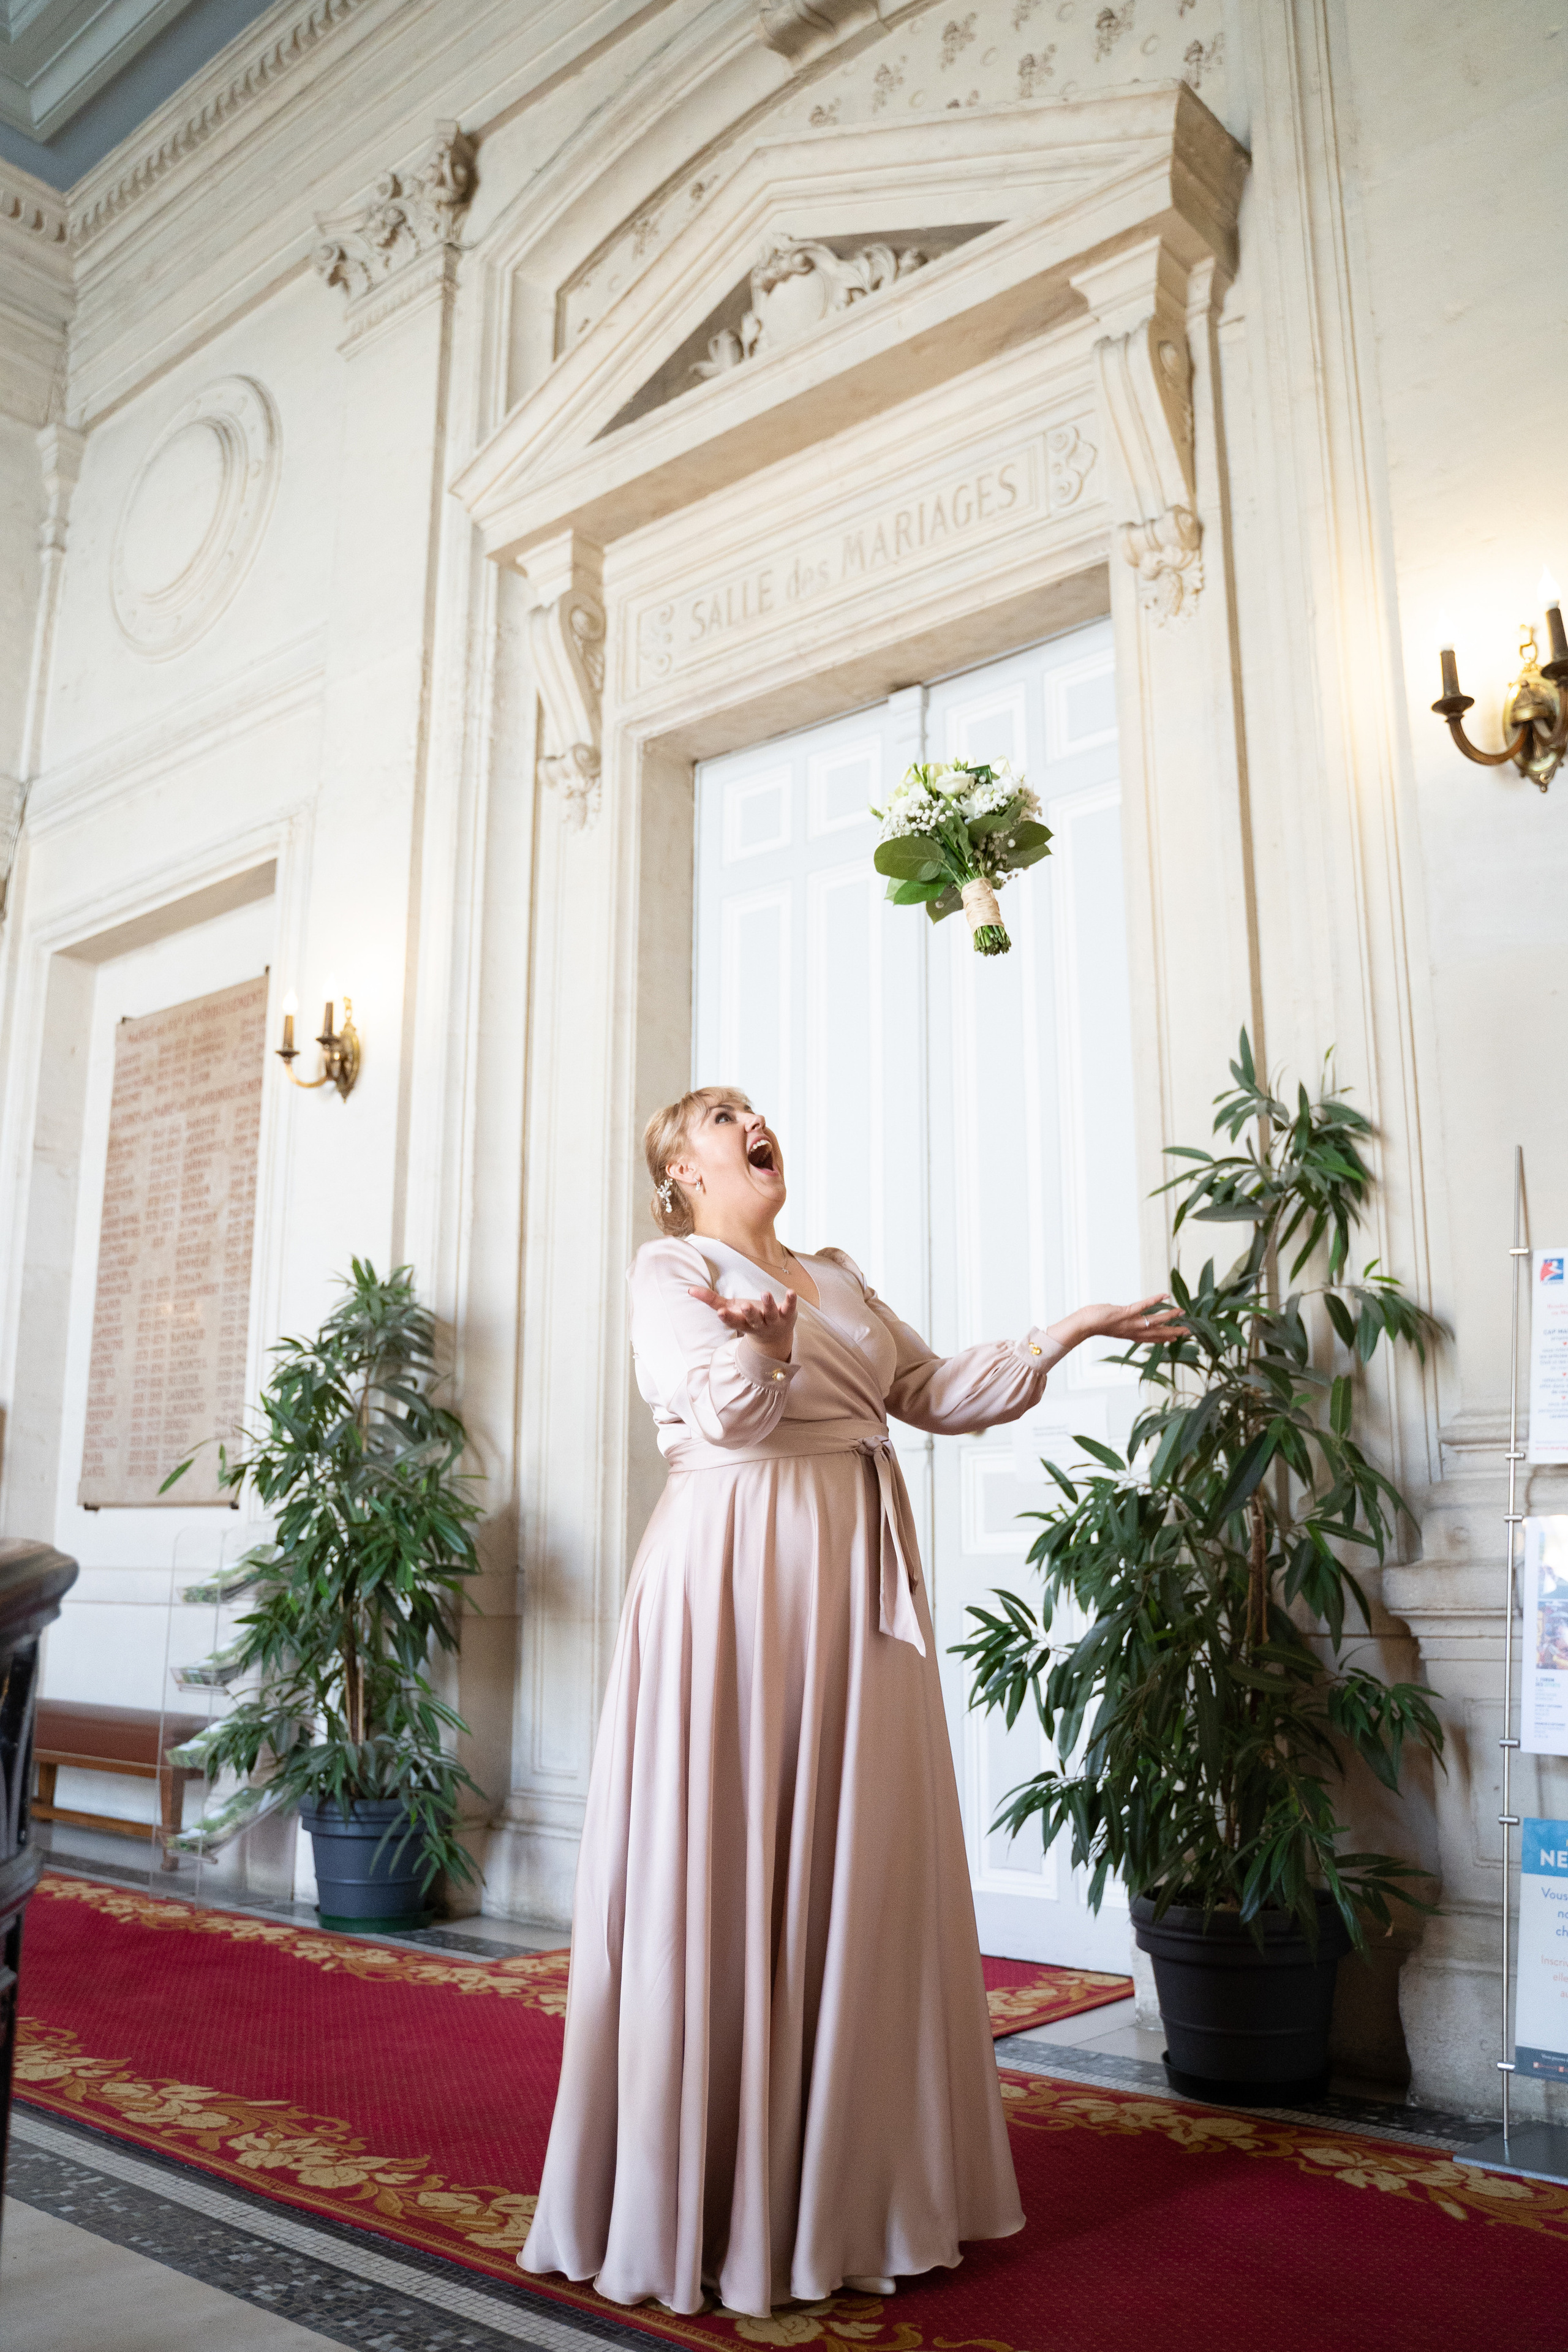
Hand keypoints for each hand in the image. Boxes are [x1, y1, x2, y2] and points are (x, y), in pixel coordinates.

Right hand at [688, 1283, 797, 1364]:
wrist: (774, 1338)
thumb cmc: (747, 1319)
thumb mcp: (730, 1311)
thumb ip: (711, 1300)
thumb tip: (689, 1289)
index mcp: (743, 1323)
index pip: (734, 1322)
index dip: (727, 1318)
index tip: (720, 1313)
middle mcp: (758, 1324)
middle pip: (753, 1320)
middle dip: (749, 1313)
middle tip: (745, 1305)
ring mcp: (774, 1320)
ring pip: (771, 1314)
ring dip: (769, 1304)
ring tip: (765, 1293)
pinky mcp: (787, 1315)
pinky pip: (789, 1308)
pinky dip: (790, 1301)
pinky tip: (791, 1292)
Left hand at [1049, 1293, 1188, 1350]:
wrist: (1084, 1324)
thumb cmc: (1094, 1322)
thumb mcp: (1112, 1324)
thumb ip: (1121, 1320)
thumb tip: (1121, 1312)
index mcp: (1130, 1335)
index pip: (1151, 1338)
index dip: (1164, 1338)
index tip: (1175, 1338)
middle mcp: (1133, 1331)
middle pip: (1157, 1333)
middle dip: (1173, 1331)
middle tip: (1187, 1331)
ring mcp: (1130, 1322)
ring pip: (1154, 1321)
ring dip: (1169, 1316)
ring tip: (1181, 1312)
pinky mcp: (1125, 1313)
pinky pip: (1143, 1306)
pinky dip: (1155, 1300)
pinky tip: (1165, 1296)